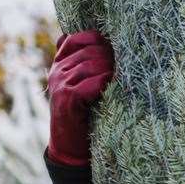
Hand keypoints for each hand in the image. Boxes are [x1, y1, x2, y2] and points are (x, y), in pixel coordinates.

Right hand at [47, 30, 114, 165]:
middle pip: (88, 52)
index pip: (76, 38)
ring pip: (90, 66)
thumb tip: (105, 49)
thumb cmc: (83, 116)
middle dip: (110, 57)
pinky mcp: (67, 97)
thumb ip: (85, 69)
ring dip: (111, 70)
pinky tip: (114, 88)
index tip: (114, 49)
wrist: (68, 145)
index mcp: (59, 64)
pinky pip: (90, 82)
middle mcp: (57, 71)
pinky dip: (105, 83)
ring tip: (124, 78)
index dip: (97, 40)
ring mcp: (60, 83)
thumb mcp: (81, 88)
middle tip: (127, 65)